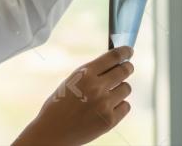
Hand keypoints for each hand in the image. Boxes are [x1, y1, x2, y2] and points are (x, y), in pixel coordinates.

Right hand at [14, 46, 134, 145]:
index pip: (113, 57)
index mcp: (84, 74)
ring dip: (121, 88)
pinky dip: (119, 105)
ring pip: (126, 88)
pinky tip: (107, 108)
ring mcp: (105, 104)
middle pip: (124, 70)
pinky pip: (126, 106)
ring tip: (108, 94)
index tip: (129, 50)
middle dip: (127, 67)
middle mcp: (96, 87)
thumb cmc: (59, 105)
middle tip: (127, 68)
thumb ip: (90, 73)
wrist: (53, 131)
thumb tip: (113, 64)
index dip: (124, 52)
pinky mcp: (110, 120)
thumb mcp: (71, 81)